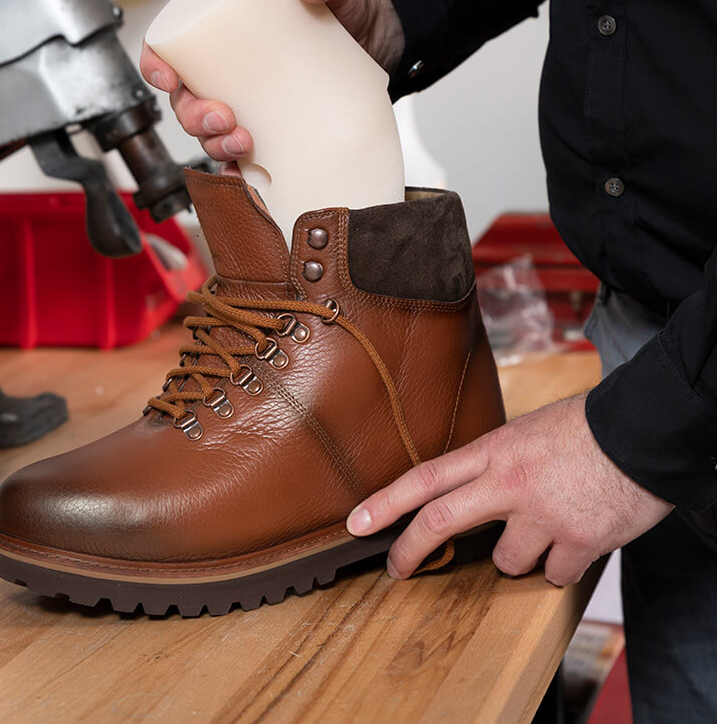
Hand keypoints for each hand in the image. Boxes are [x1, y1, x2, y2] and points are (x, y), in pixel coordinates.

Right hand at [139, 0, 404, 162]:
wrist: (385, 39)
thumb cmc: (349, 8)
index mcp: (225, 34)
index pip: (170, 49)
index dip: (156, 67)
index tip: (169, 79)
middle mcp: (228, 73)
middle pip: (186, 102)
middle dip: (193, 118)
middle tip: (224, 117)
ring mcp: (249, 105)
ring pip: (210, 135)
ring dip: (215, 145)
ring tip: (243, 144)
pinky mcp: (274, 132)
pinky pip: (245, 160)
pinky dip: (240, 174)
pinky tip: (247, 178)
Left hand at [346, 394, 673, 585]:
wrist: (647, 431)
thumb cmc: (588, 428)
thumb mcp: (526, 432)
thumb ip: (494, 461)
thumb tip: (468, 488)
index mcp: (494, 450)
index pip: (425, 478)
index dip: (385, 504)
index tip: (356, 524)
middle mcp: (510, 482)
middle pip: (440, 521)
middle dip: (409, 551)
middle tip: (395, 569)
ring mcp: (543, 514)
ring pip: (505, 561)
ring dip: (517, 557)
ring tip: (543, 529)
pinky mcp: (579, 541)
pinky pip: (553, 574)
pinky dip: (560, 567)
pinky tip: (576, 542)